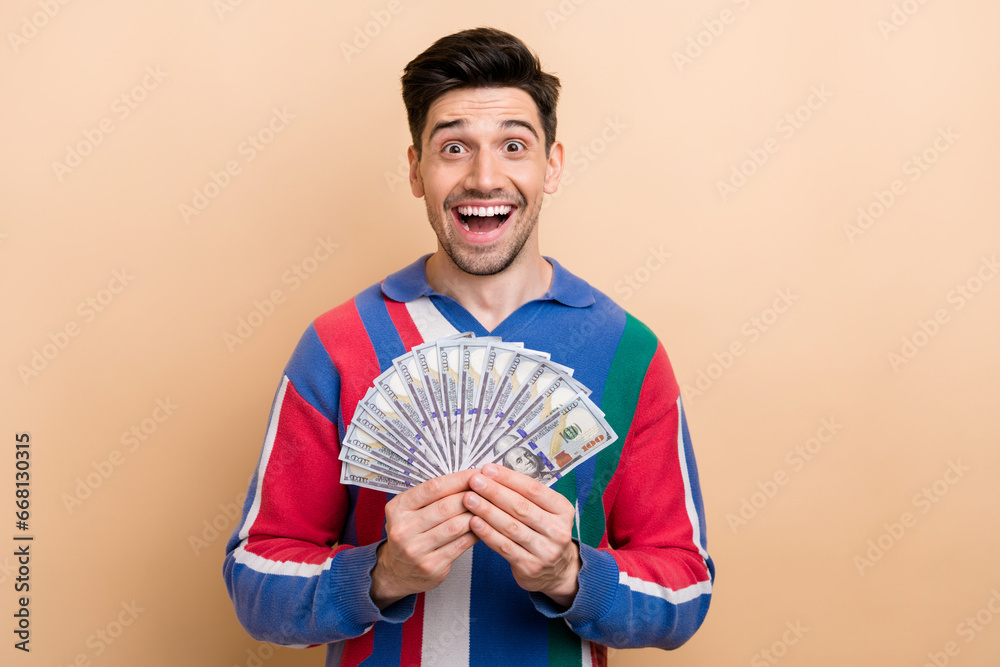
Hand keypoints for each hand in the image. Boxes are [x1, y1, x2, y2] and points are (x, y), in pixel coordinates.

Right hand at [370, 469, 479, 608]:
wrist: (397, 573)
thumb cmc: (410, 534)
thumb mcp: (410, 511)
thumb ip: (432, 496)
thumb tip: (468, 478)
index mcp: (398, 508)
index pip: (433, 487)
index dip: (459, 479)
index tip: (477, 473)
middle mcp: (403, 529)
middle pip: (446, 506)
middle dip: (471, 496)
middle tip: (488, 490)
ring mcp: (416, 550)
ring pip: (456, 526)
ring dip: (476, 514)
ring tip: (488, 507)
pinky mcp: (431, 566)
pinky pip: (461, 545)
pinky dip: (476, 533)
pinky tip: (483, 526)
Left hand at [463, 463, 579, 607]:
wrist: (557, 571)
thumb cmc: (544, 533)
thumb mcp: (546, 512)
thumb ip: (526, 496)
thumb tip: (495, 474)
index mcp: (562, 510)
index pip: (533, 489)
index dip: (509, 478)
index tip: (488, 469)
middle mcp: (557, 530)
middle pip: (521, 507)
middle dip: (494, 492)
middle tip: (475, 481)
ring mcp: (545, 551)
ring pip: (511, 527)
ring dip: (487, 511)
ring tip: (469, 499)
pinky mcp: (530, 567)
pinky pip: (504, 547)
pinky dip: (487, 533)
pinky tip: (474, 522)